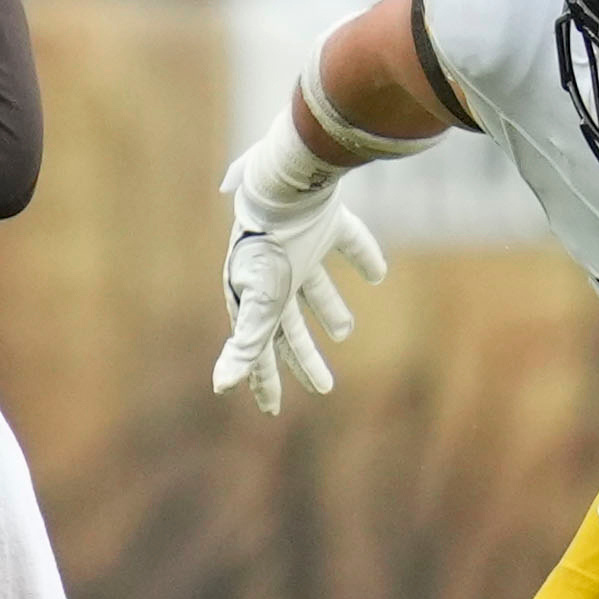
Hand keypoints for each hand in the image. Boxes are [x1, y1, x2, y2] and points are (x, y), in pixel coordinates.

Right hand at [210, 142, 385, 415]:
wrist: (282, 190)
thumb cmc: (265, 252)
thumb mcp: (257, 304)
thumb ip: (244, 345)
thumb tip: (220, 387)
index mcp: (255, 297)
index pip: (260, 348)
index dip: (265, 377)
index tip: (273, 408)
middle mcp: (276, 276)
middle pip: (290, 327)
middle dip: (304, 358)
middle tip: (324, 388)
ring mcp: (301, 249)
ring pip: (315, 288)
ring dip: (329, 310)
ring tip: (346, 330)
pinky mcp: (326, 222)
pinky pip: (347, 243)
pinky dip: (363, 257)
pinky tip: (378, 273)